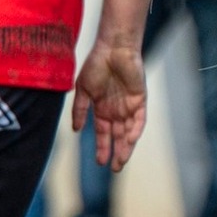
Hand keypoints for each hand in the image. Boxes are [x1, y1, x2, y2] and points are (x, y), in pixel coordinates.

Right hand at [74, 41, 148, 169]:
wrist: (112, 48)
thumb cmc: (96, 65)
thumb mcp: (83, 90)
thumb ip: (79, 110)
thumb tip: (76, 131)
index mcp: (103, 108)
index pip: (104, 133)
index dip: (102, 147)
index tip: (100, 162)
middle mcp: (117, 110)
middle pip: (118, 136)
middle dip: (116, 152)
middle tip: (114, 168)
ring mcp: (129, 105)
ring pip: (129, 131)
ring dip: (126, 146)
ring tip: (121, 161)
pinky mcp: (140, 100)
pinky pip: (139, 119)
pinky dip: (135, 130)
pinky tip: (130, 140)